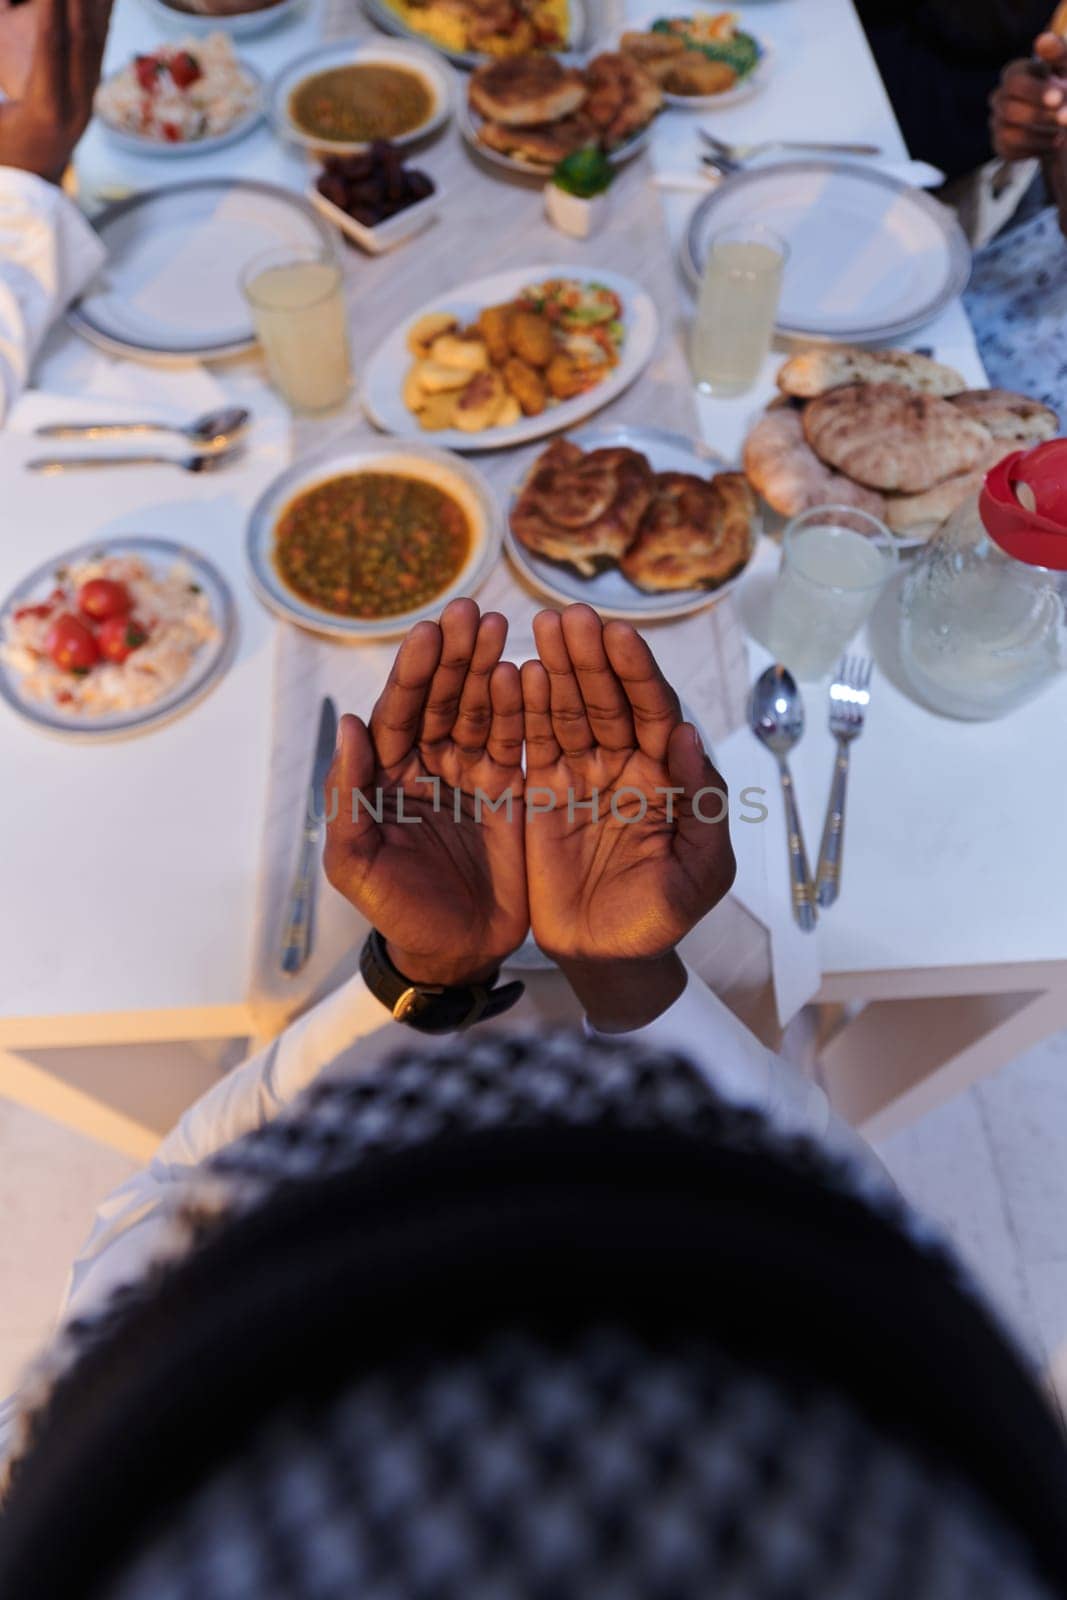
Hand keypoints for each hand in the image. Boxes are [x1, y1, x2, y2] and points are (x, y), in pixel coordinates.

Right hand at [0, 0, 112, 181]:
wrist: (31, 184)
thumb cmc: (0, 151)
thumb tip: (0, 44)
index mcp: (46, 110)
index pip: (51, 48)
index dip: (51, 10)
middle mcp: (76, 104)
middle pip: (82, 37)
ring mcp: (87, 98)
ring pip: (96, 39)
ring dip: (95, 2)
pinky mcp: (90, 92)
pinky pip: (98, 46)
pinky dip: (99, 14)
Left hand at [324, 598, 526, 987]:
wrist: (456, 953)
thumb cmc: (397, 912)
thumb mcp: (356, 864)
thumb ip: (348, 796)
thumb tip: (347, 726)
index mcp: (386, 775)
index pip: (398, 713)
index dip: (414, 673)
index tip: (430, 633)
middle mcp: (428, 765)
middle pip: (442, 699)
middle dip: (455, 656)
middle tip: (472, 612)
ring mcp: (471, 774)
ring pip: (481, 709)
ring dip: (489, 667)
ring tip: (502, 627)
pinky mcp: (511, 789)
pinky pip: (518, 740)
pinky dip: (525, 707)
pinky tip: (531, 672)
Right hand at [521, 605, 735, 1018]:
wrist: (610, 958)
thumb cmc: (664, 916)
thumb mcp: (701, 871)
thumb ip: (703, 805)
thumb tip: (689, 735)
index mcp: (667, 774)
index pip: (654, 711)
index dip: (636, 673)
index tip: (617, 635)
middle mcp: (623, 763)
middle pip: (606, 699)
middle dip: (590, 658)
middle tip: (569, 618)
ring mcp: (579, 774)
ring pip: (565, 711)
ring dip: (554, 669)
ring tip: (539, 629)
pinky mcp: (539, 792)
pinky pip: (529, 743)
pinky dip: (519, 710)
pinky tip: (510, 674)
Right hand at [990, 36, 1066, 161]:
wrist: (1066, 119)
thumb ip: (1059, 53)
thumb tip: (1042, 41)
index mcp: (1016, 72)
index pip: (1014, 82)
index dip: (1036, 91)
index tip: (1059, 98)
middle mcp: (1001, 96)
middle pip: (1010, 110)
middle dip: (1040, 116)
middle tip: (1066, 120)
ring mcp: (997, 121)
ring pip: (1011, 133)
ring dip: (1042, 134)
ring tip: (1064, 132)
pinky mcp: (1000, 143)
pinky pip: (1011, 150)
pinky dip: (1037, 148)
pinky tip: (1053, 142)